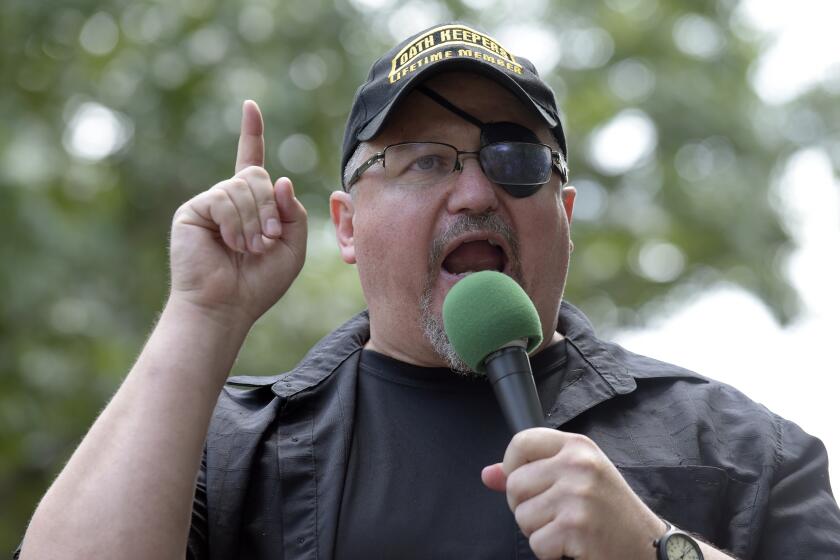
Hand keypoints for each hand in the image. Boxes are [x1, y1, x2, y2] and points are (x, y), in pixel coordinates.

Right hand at [168, 100, 307, 324]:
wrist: (226, 306)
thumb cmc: (258, 283)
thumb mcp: (292, 247)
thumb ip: (293, 213)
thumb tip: (281, 180)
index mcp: (250, 205)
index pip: (251, 161)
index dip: (251, 134)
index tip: (250, 106)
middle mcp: (228, 199)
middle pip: (256, 175)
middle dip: (269, 206)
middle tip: (268, 238)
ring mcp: (209, 203)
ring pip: (242, 187)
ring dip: (254, 220)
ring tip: (249, 248)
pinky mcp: (192, 210)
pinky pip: (223, 198)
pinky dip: (236, 222)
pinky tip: (231, 244)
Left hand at [482, 428, 665, 559]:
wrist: (648, 545)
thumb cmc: (608, 511)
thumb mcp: (575, 478)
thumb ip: (530, 472)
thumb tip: (488, 475)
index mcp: (577, 446)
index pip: (521, 441)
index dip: (512, 466)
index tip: (527, 483)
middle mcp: (578, 464)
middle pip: (515, 484)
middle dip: (526, 507)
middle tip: (555, 514)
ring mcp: (578, 495)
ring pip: (522, 516)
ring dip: (539, 531)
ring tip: (567, 529)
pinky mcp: (576, 527)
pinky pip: (537, 543)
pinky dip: (550, 552)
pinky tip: (574, 545)